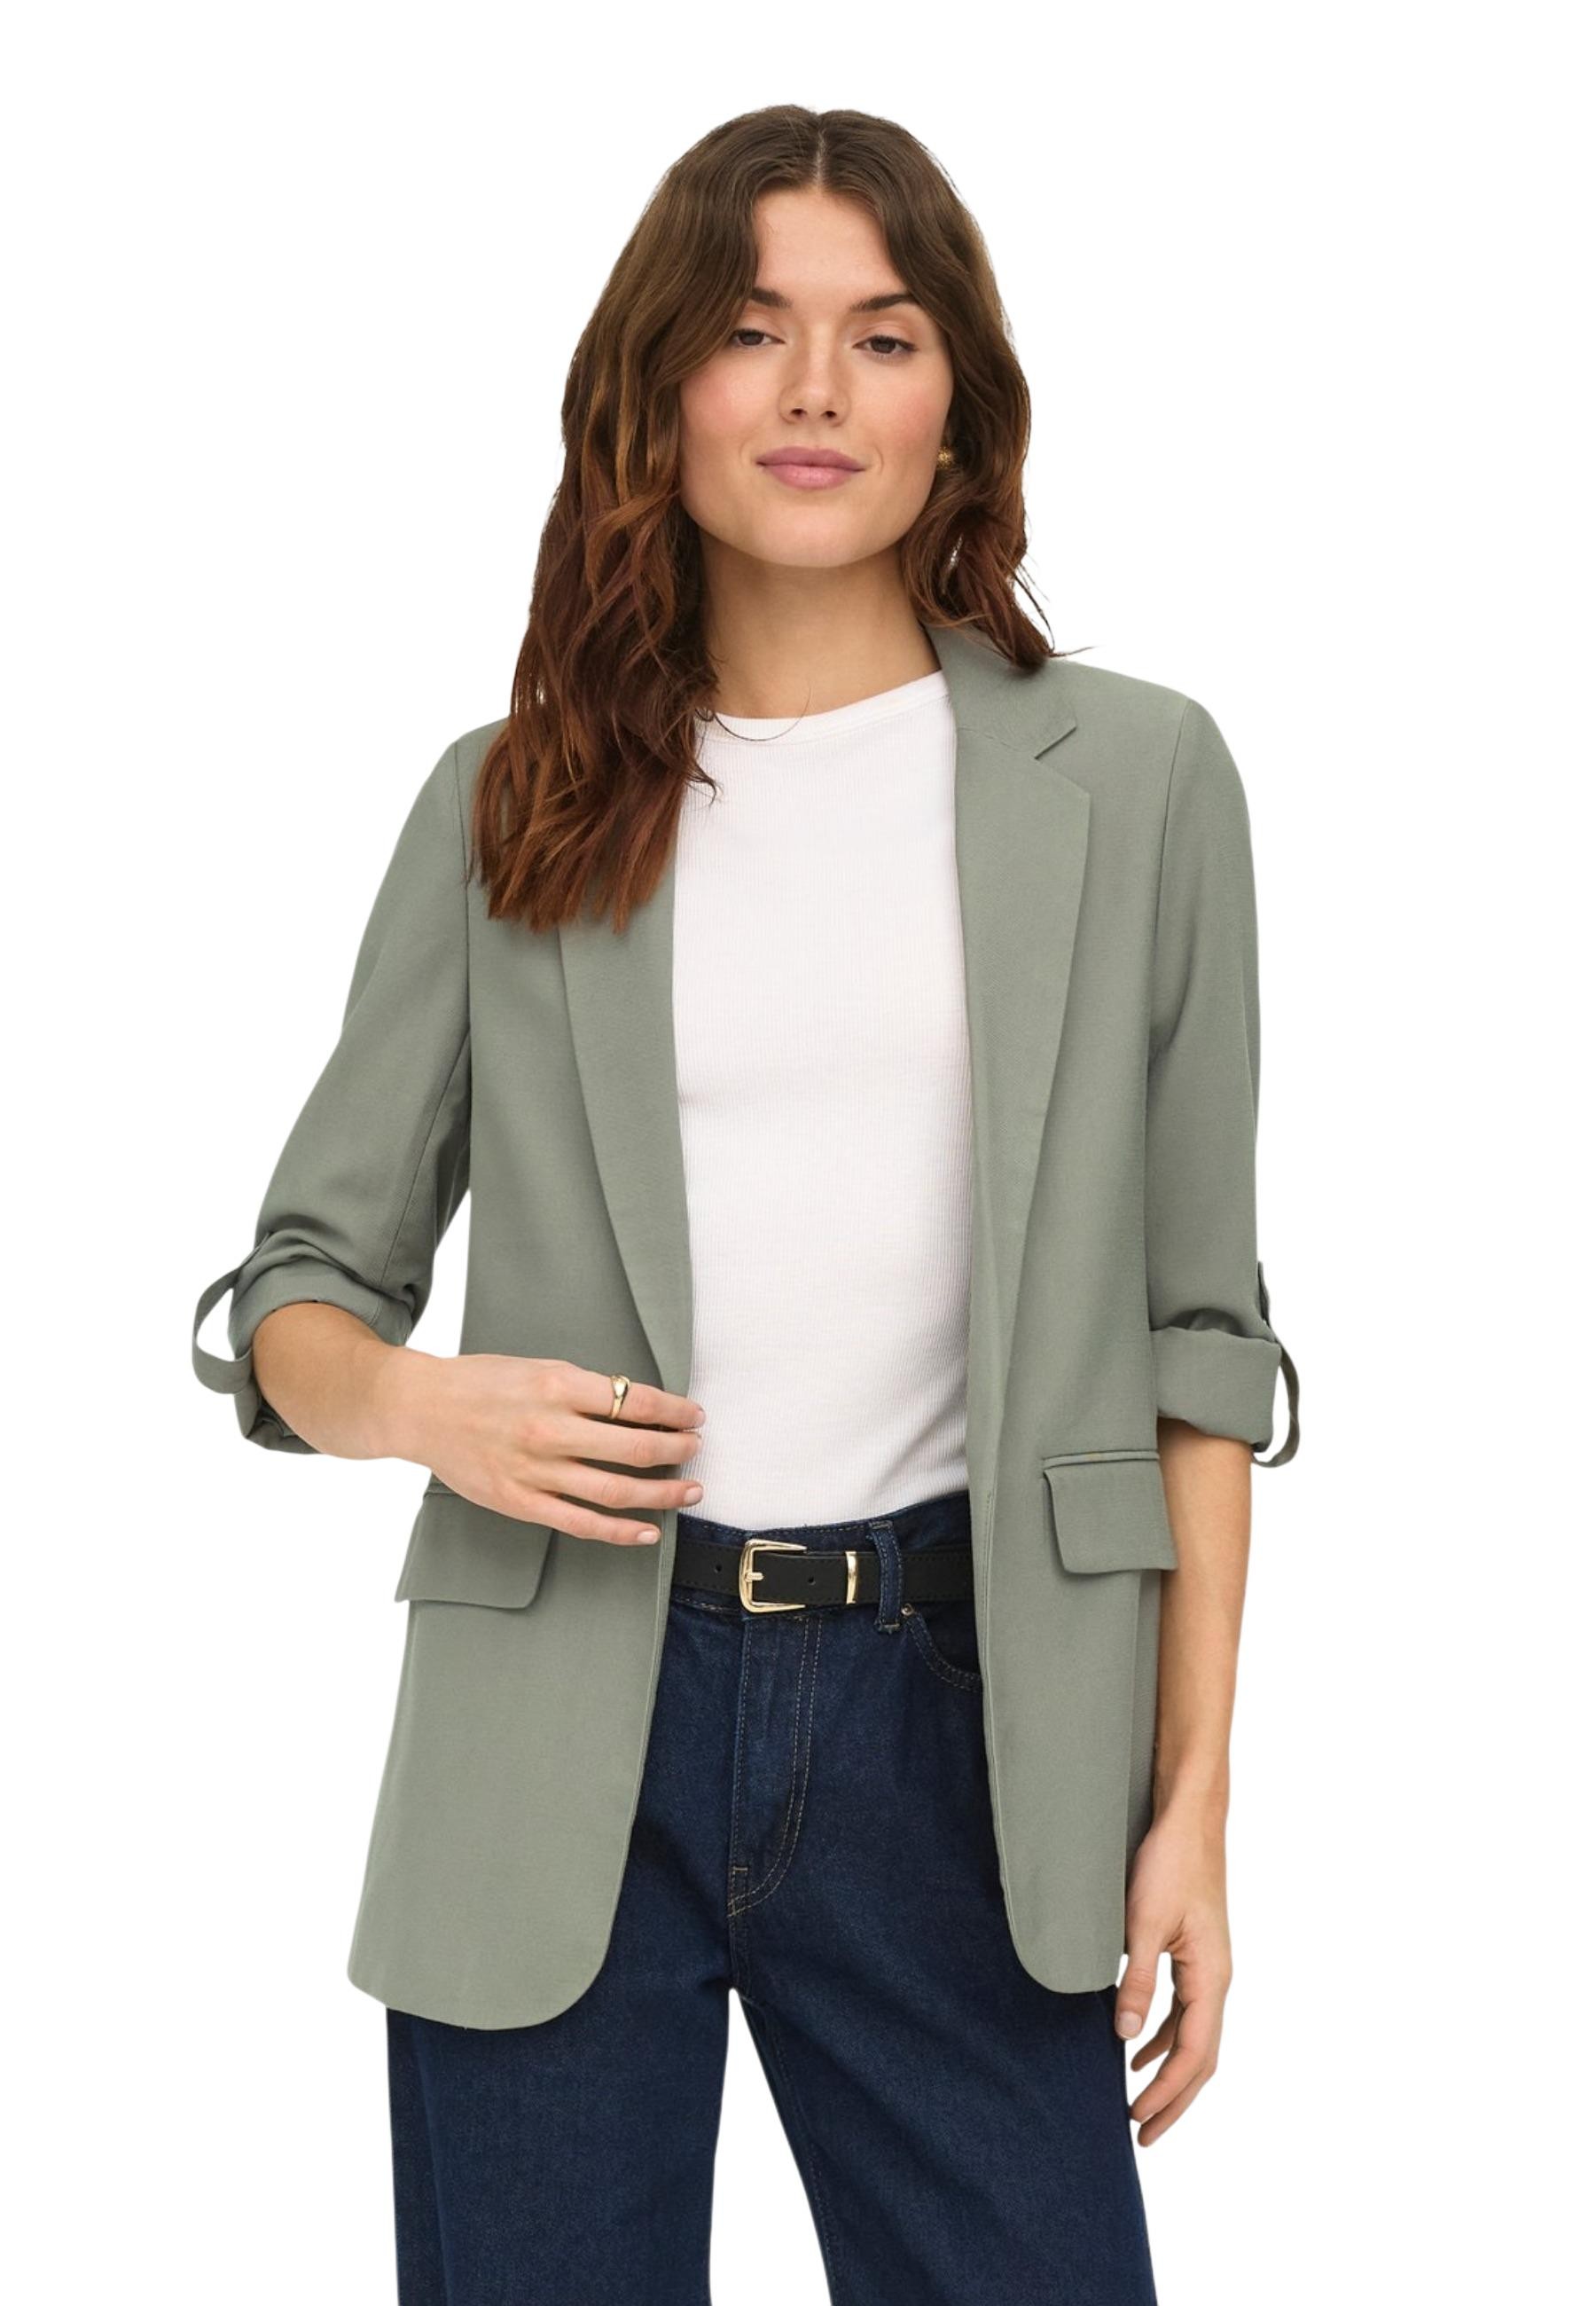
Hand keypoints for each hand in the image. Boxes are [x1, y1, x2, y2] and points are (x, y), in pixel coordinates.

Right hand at [383, 1351, 705, 1544]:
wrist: (421, 1408)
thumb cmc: (481, 1383)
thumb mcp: (537, 1369)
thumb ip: (582, 1389)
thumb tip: (636, 1407)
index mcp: (557, 1386)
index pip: (633, 1400)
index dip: (673, 1411)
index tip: (694, 1416)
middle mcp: (549, 1429)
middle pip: (633, 1447)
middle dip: (676, 1450)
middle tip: (696, 1449)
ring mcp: (535, 1470)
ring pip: (615, 1490)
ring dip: (662, 1492)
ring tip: (690, 1490)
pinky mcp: (521, 1502)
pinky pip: (581, 1524)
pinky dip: (620, 1531)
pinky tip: (647, 1531)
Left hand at [1113, 1805, 1231, 2144]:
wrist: (1189, 1820)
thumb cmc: (1170, 1864)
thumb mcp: (1144, 1923)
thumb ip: (1137, 1981)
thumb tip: (1125, 2036)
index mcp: (1211, 1978)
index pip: (1194, 2055)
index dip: (1167, 2093)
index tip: (1138, 2120)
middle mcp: (1216, 1979)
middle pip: (1201, 2057)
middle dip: (1174, 2098)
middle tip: (1143, 2134)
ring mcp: (1208, 1967)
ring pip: (1195, 2036)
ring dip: (1169, 2071)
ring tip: (1139, 2101)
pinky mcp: (1196, 1953)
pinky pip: (1185, 2011)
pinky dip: (1165, 2036)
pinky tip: (1138, 2044)